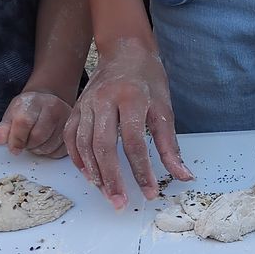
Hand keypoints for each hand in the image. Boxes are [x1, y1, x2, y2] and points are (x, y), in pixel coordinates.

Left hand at [0, 90, 72, 157]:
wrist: (47, 102)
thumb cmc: (28, 110)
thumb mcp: (12, 116)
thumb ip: (2, 129)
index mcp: (34, 101)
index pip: (24, 122)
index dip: (16, 139)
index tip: (13, 147)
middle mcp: (53, 108)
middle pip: (38, 137)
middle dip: (28, 144)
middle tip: (25, 140)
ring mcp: (66, 120)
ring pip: (49, 147)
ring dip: (38, 150)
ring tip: (36, 141)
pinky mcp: (73, 132)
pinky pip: (59, 152)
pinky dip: (49, 152)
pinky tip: (46, 143)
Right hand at [63, 39, 192, 207]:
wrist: (124, 51)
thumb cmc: (148, 80)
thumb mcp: (165, 109)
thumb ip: (170, 146)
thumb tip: (184, 176)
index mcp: (131, 98)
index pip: (133, 142)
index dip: (141, 170)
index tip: (150, 192)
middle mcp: (104, 100)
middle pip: (104, 146)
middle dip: (112, 178)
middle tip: (120, 202)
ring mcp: (86, 104)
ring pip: (84, 144)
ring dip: (94, 173)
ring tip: (106, 194)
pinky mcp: (76, 107)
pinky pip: (71, 137)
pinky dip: (78, 158)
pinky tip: (90, 175)